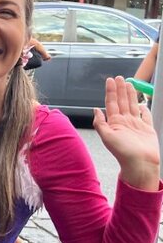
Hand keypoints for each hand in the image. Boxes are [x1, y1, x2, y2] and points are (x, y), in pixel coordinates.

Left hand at [94, 76, 159, 190]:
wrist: (140, 164)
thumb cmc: (123, 153)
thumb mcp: (107, 137)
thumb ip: (100, 123)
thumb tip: (95, 110)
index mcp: (114, 123)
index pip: (111, 103)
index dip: (111, 91)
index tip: (110, 80)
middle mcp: (124, 122)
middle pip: (122, 101)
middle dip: (120, 89)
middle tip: (119, 77)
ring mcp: (136, 125)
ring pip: (133, 105)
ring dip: (131, 94)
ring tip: (129, 83)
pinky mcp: (147, 128)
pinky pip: (145, 115)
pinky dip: (144, 108)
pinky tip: (142, 102)